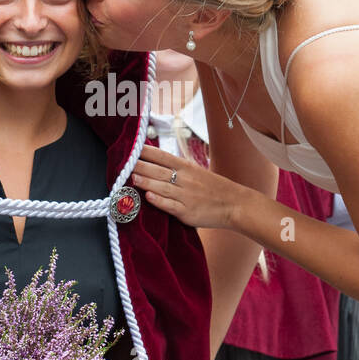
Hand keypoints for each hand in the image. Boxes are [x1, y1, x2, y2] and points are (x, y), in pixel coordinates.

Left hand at [130, 145, 248, 229]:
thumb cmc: (214, 188)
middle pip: (158, 171)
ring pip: (161, 187)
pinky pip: (170, 205)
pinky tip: (148, 197)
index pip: (163, 156)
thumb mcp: (197, 172)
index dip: (146, 151)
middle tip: (124, 163)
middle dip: (140, 166)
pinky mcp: (187, 212)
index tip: (132, 147)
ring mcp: (186, 196)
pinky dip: (159, 201)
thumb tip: (155, 163)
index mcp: (187, 167)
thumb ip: (177, 169)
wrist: (234, 204)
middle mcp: (185, 179)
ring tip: (131, 178)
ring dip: (145, 182)